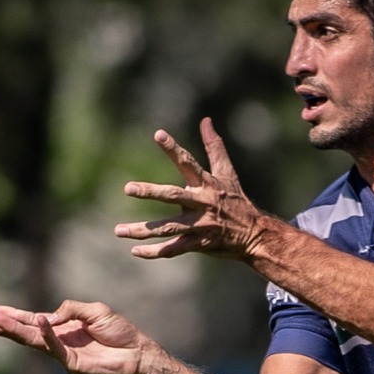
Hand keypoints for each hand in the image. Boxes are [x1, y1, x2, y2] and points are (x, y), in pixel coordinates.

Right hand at [0, 300, 151, 373]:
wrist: (136, 351)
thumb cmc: (117, 331)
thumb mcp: (92, 310)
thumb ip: (69, 309)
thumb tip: (47, 316)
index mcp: (61, 328)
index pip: (32, 321)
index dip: (14, 317)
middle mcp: (58, 341)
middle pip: (25, 333)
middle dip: (4, 327)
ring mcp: (63, 354)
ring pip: (34, 341)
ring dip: (15, 331)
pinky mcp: (72, 364)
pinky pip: (55, 348)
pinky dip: (47, 335)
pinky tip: (38, 323)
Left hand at [115, 118, 271, 260]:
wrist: (255, 234)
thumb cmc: (236, 200)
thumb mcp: (227, 173)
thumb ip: (214, 147)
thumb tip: (206, 120)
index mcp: (206, 184)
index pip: (188, 162)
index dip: (173, 148)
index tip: (158, 134)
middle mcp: (202, 203)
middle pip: (173, 196)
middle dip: (151, 192)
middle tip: (128, 188)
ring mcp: (199, 225)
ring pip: (168, 227)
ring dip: (143, 230)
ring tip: (119, 230)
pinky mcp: (198, 244)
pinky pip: (173, 249)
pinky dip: (154, 252)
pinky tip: (135, 251)